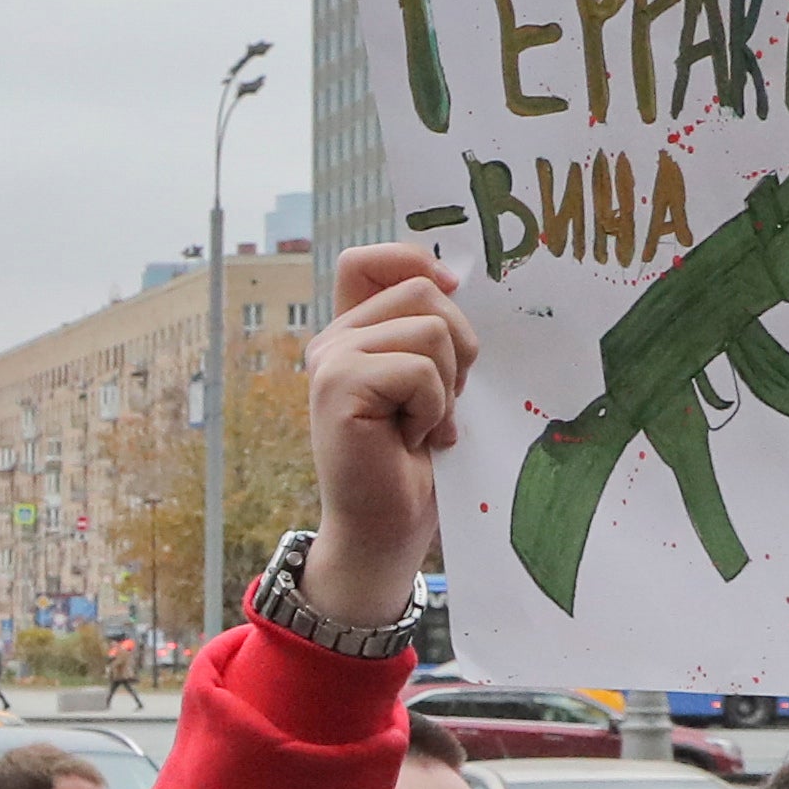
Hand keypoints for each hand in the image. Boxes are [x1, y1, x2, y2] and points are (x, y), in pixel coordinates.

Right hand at [298, 245, 474, 633]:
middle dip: (458, 347)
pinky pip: (418, 370)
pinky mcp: (337, 387)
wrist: (387, 528)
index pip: (367, 260)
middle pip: (423, 289)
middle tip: (439, 402)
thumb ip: (432, 333)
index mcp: (353, 333)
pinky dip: (433, 409)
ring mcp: (330, 361)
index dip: (413, 260)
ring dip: (447, 386)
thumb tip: (454, 282)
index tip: (450, 293)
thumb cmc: (416, 463)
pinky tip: (412, 439)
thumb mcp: (434, 384)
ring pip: (430, 329)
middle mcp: (334, 339)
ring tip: (423, 425)